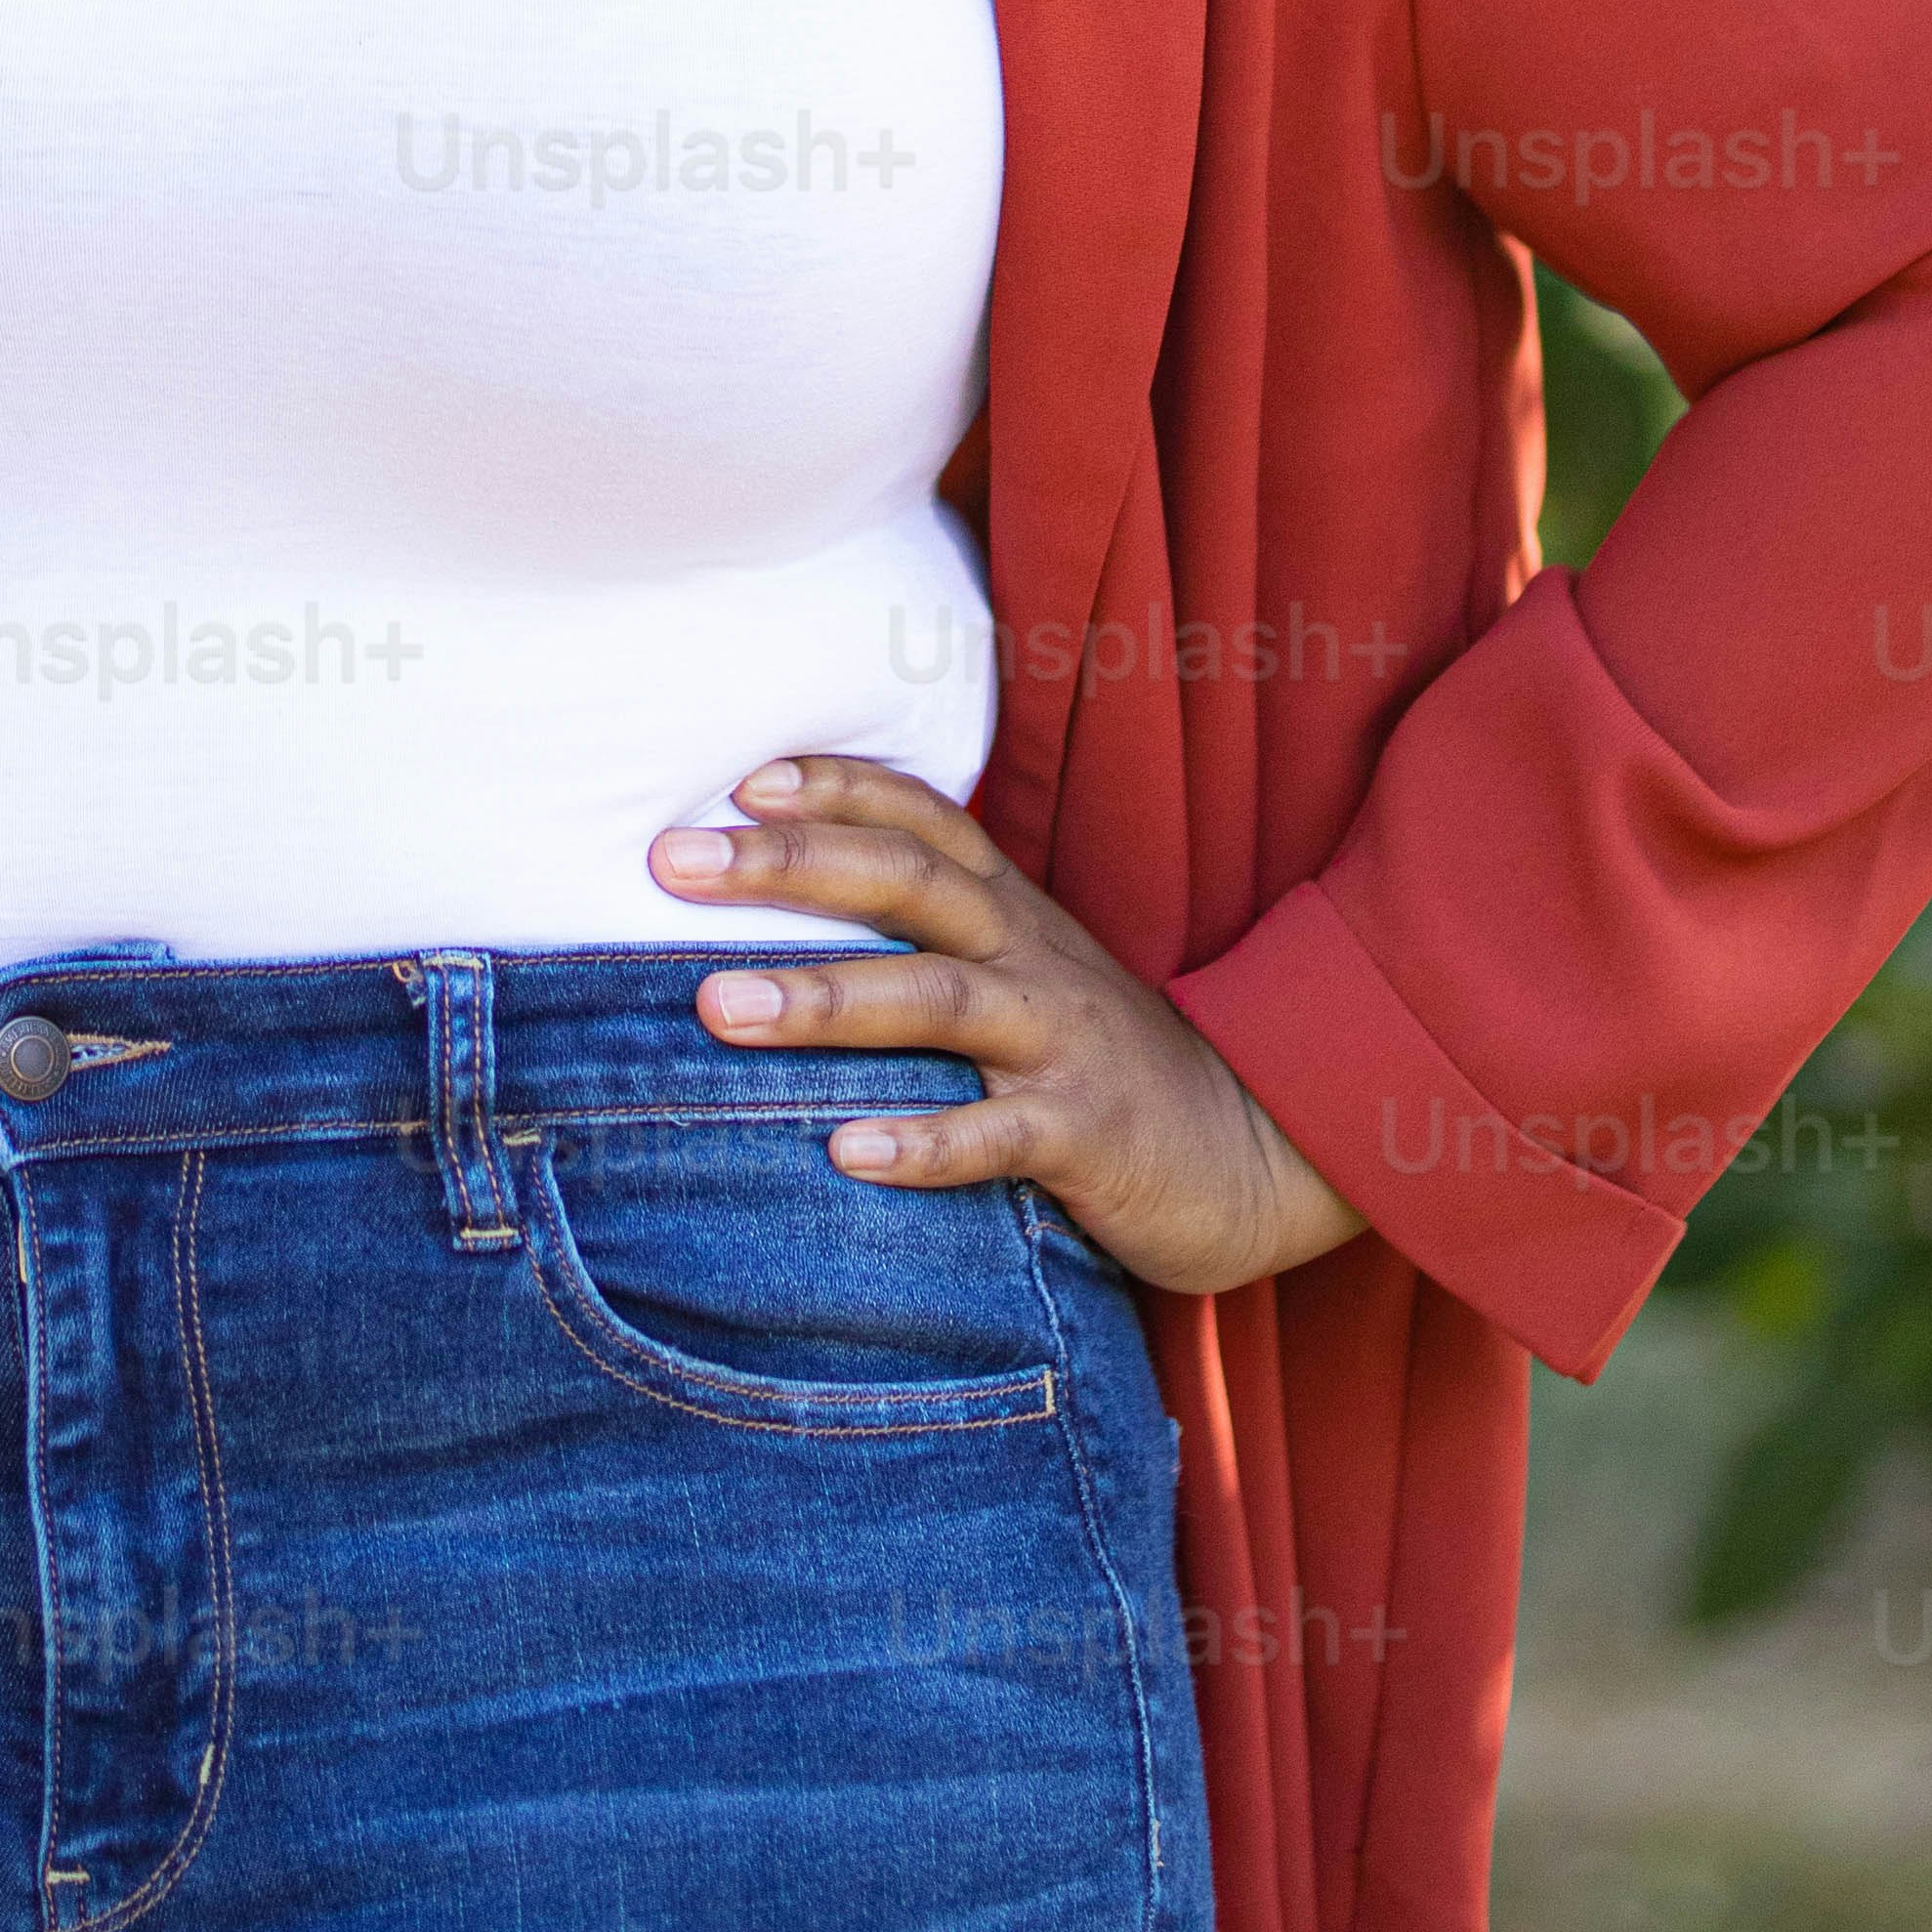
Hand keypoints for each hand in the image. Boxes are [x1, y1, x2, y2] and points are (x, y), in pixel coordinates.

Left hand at [649, 753, 1366, 1292]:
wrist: (1260, 1151)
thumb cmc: (1105, 1064)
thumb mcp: (1027, 978)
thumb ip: (932, 943)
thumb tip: (780, 923)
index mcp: (1012, 911)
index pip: (919, 819)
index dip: (835, 787)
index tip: (739, 779)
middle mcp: (1030, 956)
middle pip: (905, 883)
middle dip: (787, 865)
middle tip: (671, 860)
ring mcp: (1061, 1042)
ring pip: (936, 999)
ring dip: (825, 999)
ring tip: (719, 1006)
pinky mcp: (1089, 1135)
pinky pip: (999, 1136)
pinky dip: (924, 1143)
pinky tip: (845, 1153)